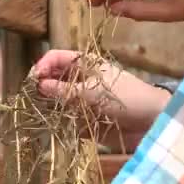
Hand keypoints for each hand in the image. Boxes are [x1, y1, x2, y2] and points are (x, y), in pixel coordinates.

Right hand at [33, 49, 169, 151]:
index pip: (56, 58)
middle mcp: (80, 80)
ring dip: (46, 105)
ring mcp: (81, 99)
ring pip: (55, 99)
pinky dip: (56, 121)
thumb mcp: (91, 92)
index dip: (42, 65)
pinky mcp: (83, 119)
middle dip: (41, 86)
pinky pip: (64, 118)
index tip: (33, 80)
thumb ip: (63, 90)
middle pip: (52, 78)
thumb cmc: (126, 98)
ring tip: (39, 113)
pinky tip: (51, 125)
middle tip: (32, 98)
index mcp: (84, 65)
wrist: (151, 123)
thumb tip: (39, 85)